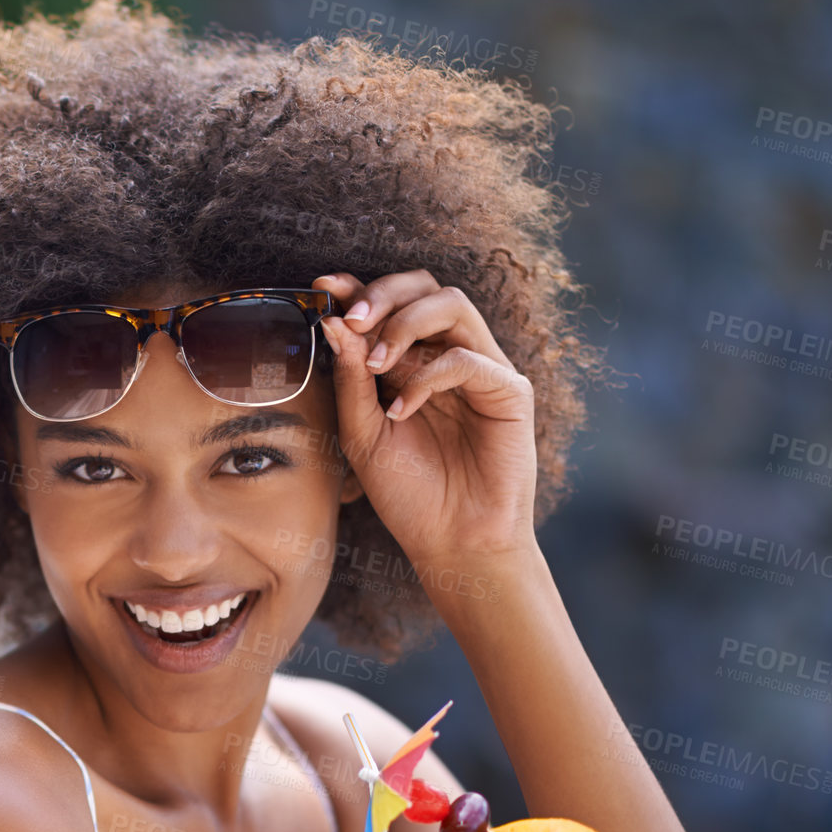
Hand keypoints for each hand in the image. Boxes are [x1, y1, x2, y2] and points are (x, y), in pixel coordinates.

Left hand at [313, 270, 539, 569]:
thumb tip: (333, 324)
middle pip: (424, 287)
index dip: (357, 289)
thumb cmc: (409, 494)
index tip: (322, 289)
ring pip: (452, 305)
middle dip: (383, 294)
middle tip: (351, 319)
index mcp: (411, 363)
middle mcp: (447, 357)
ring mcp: (481, 370)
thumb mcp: (362, 435)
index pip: (390, 305)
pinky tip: (402, 410)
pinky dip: (429, 376)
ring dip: (406, 323)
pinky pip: (469, 359)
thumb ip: (351, 380)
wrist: (451, 543)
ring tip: (376, 363)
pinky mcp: (509, 392)